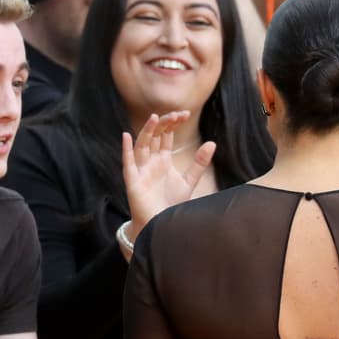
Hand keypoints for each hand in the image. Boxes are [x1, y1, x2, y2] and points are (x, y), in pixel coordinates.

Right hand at [120, 111, 216, 239]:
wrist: (161, 224)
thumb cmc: (171, 203)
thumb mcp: (189, 180)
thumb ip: (199, 162)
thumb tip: (212, 142)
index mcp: (162, 160)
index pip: (165, 136)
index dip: (173, 123)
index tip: (185, 114)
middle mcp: (150, 162)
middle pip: (154, 136)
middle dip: (164, 124)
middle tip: (176, 114)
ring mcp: (141, 170)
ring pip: (142, 146)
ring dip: (147, 131)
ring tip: (155, 117)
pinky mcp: (133, 181)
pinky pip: (128, 163)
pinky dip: (126, 149)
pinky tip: (126, 136)